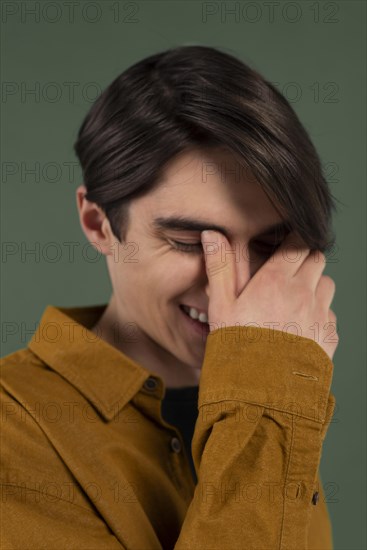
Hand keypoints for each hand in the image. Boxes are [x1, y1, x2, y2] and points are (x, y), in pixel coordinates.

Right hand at [200, 229, 338, 360]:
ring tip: (294, 300)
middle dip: (305, 259)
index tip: (284, 246)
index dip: (293, 241)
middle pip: (317, 259)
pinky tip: (300, 327)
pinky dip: (320, 314)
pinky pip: (330, 314)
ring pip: (327, 285)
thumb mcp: (220, 305)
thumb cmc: (236, 347)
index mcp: (277, 281)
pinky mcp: (329, 337)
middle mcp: (304, 294)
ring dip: (315, 285)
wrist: (260, 393)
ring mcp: (320, 315)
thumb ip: (219, 267)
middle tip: (287, 272)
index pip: (298, 243)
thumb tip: (211, 234)